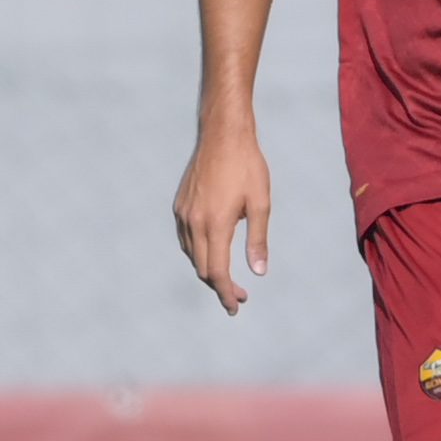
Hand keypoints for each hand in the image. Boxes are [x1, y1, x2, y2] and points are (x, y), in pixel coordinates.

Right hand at [174, 124, 272, 312]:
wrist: (223, 134)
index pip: (216, 271)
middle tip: (240, 295)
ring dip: (207, 269)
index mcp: (216, 223)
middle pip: (201, 267)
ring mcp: (183, 213)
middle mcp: (194, 221)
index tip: (235, 305)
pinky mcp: (179, 204)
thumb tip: (258, 271)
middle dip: (219, 285)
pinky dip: (197, 251)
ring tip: (228, 275)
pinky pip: (185, 238)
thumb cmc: (246, 165)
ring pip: (191, 254)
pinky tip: (212, 250)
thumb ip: (257, 239)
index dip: (226, 293)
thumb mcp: (261, 203)